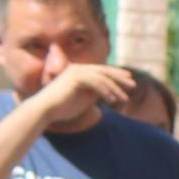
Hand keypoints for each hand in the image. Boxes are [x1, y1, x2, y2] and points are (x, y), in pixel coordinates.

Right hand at [29, 63, 144, 129]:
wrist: (45, 110)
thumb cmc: (62, 107)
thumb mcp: (83, 99)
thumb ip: (94, 93)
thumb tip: (110, 93)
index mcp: (79, 71)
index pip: (101, 71)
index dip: (116, 74)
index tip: (129, 80)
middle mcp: (78, 68)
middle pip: (104, 71)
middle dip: (120, 78)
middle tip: (133, 84)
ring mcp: (76, 72)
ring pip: (102, 78)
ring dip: (115, 88)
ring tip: (124, 98)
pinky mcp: (75, 78)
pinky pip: (95, 83)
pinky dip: (106, 91)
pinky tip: (113, 100)